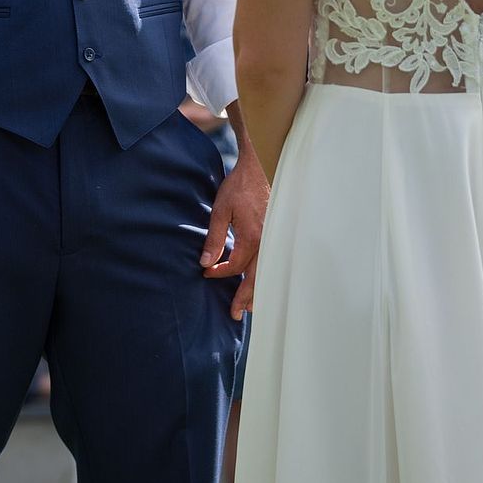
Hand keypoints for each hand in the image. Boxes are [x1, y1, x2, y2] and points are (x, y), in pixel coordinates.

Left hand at [202, 148, 268, 319]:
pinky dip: (266, 276)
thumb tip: (206, 262)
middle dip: (245, 298)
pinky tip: (262, 283)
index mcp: (252, 237)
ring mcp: (275, 238)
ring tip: (250, 308)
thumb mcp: (220, 210)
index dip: (220, 272)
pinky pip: (271, 261)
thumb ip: (214, 238)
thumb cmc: (238, 187)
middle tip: (235, 314)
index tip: (207, 273)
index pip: (235, 266)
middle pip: (256, 278)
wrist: (259, 168)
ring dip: (258, 291)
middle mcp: (267, 242)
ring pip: (267, 273)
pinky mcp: (277, 234)